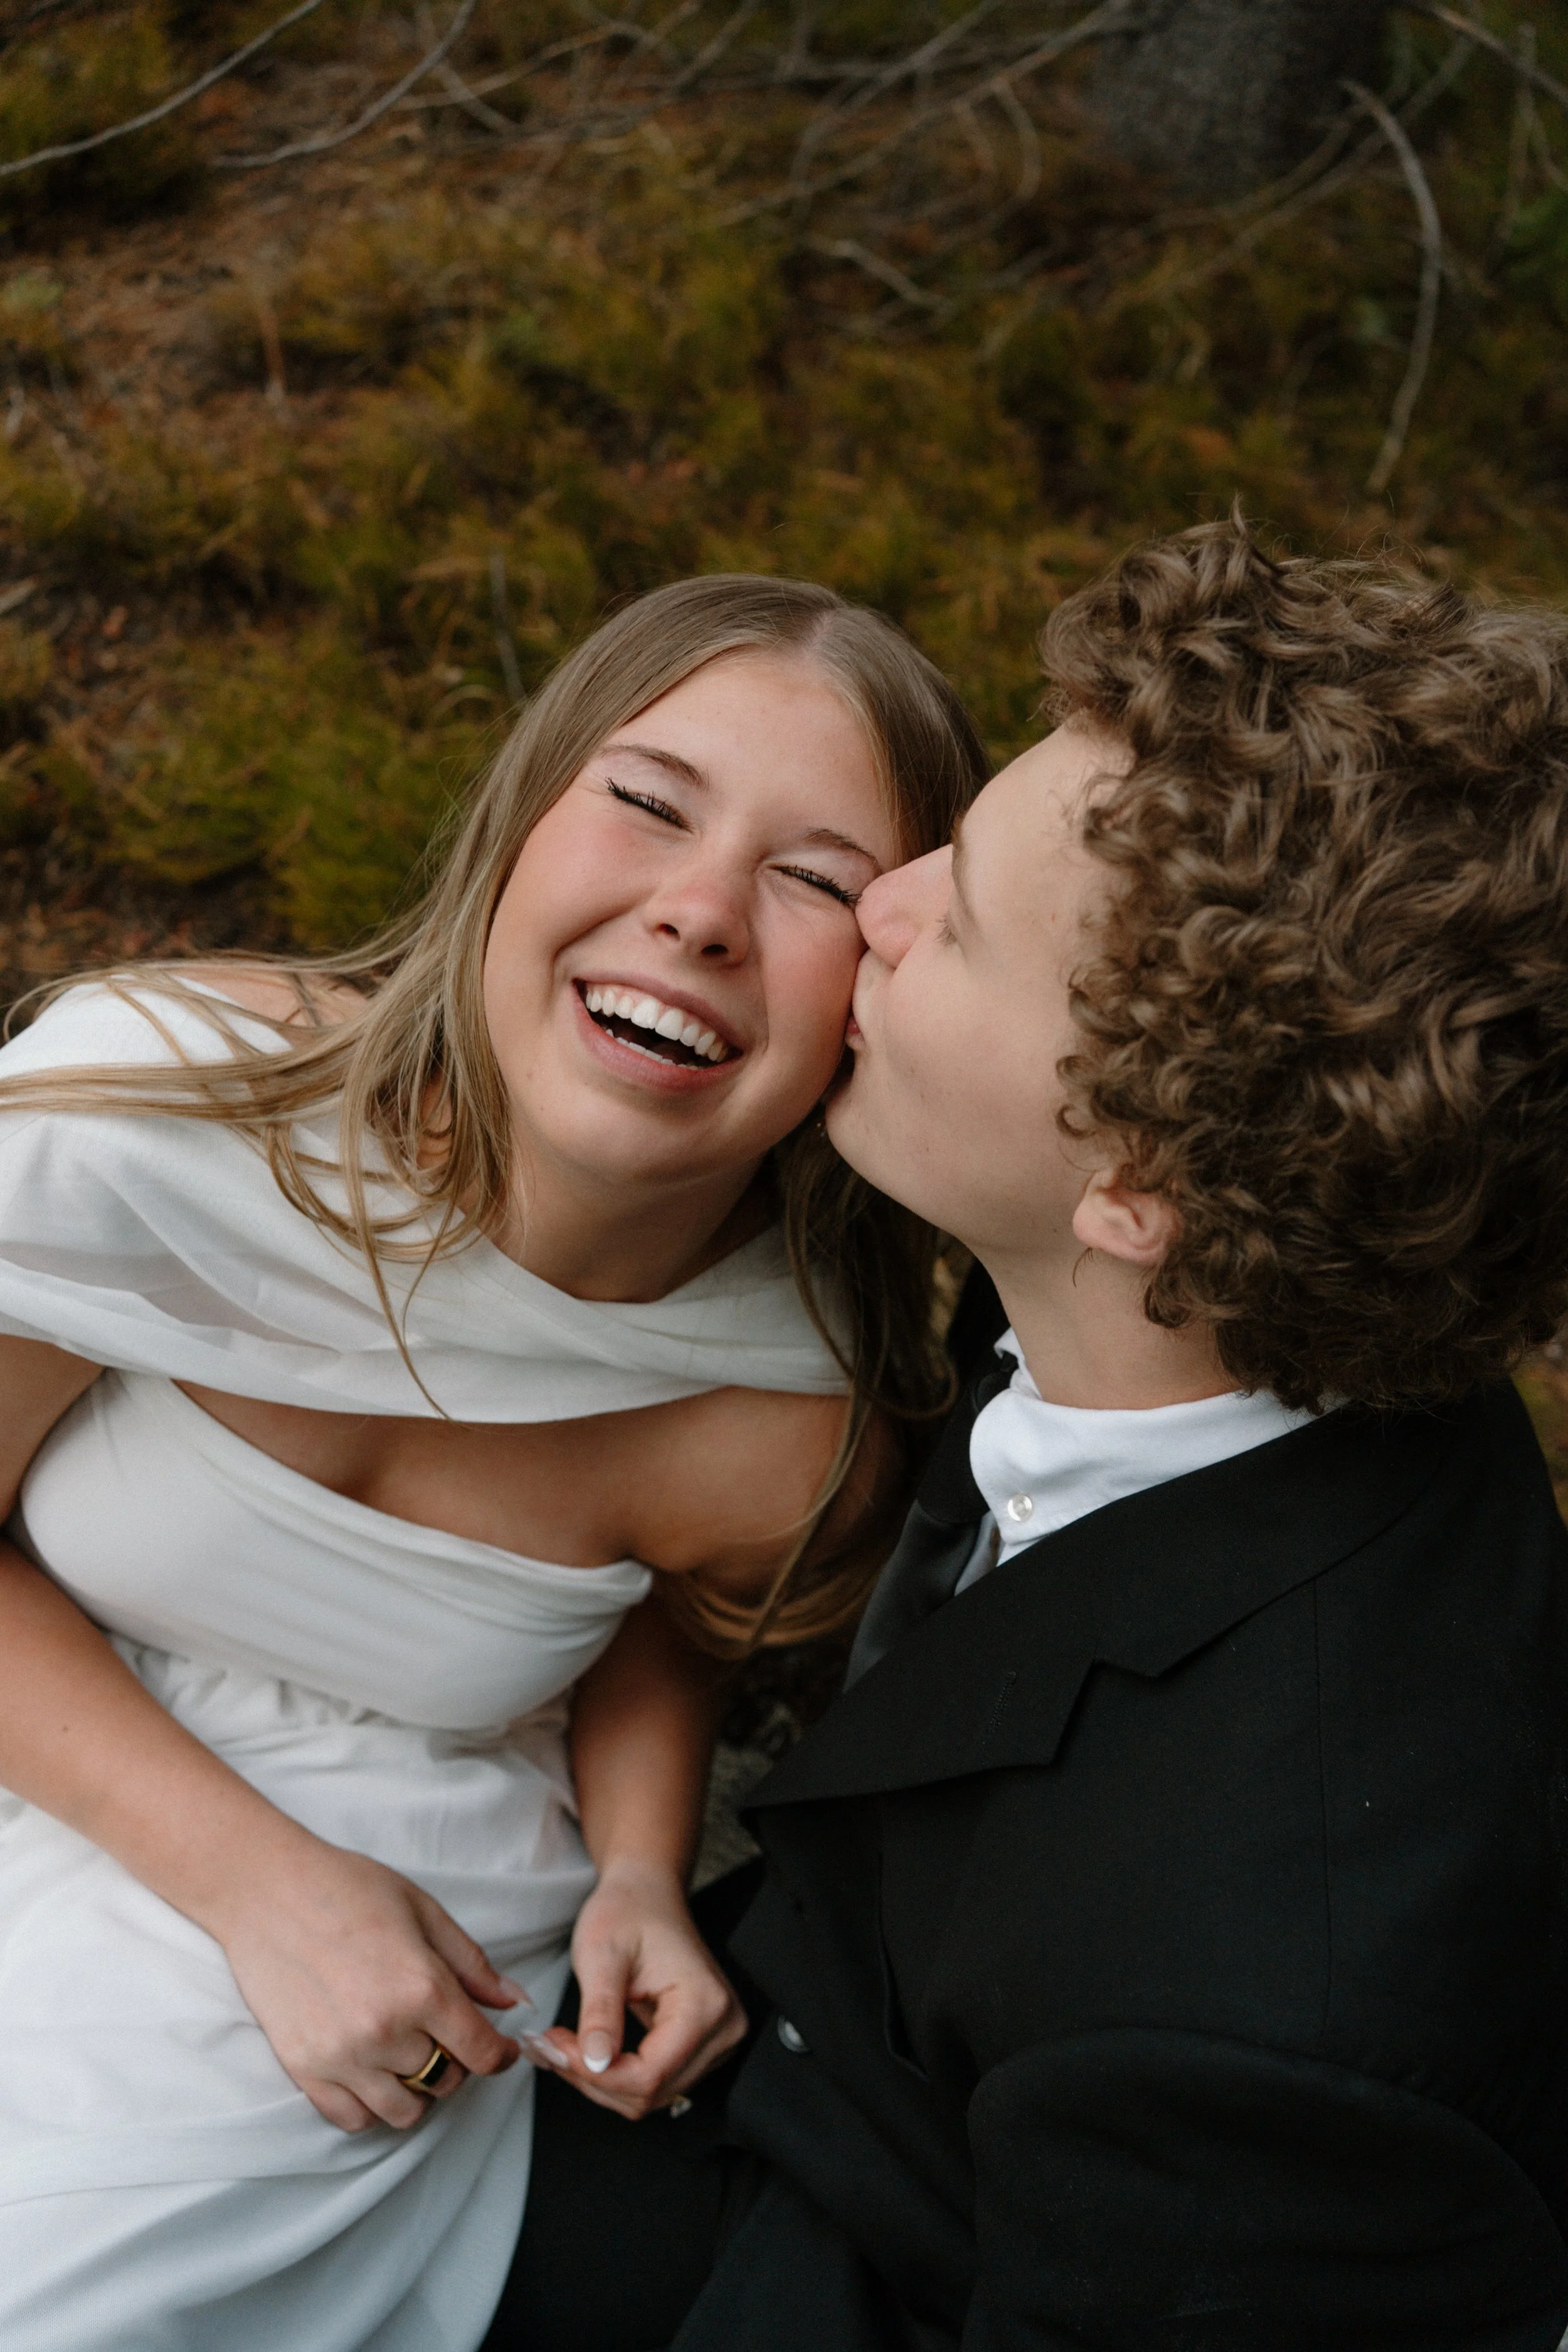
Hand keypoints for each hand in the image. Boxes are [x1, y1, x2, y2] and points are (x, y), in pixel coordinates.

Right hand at [211, 1829, 529, 2133]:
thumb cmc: (348, 1889)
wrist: (267, 1890)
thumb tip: (513, 2001)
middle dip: (457, 2062)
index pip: (481, 2052)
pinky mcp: (303, 2069)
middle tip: (445, 2035)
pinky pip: (352, 2119)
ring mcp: (341, 2056)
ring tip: (409, 2056)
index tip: (503, 2050)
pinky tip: (373, 2072)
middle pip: (446, 2081)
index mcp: (422, 1987)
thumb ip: (472, 1964)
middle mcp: (384, 2031)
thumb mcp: (424, 1912)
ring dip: (417, 2090)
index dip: (502, 2056)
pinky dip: (371, 2105)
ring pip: (403, 2111)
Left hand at [521, 1860, 744, 2120]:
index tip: (555, 2050)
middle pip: (651, 2091)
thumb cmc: (628, 1910)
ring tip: (564, 2047)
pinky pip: (654, 2080)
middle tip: (551, 2048)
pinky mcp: (699, 2045)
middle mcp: (722, 2028)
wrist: (646, 1893)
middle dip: (594, 2079)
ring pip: (651, 2094)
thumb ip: (601, 2012)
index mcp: (705, 2004)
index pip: (651, 2074)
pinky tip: (588, 2050)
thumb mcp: (603, 1955)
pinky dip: (616, 2073)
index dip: (596, 2075)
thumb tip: (595, 2064)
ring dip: (601, 2080)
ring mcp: (715, 2039)